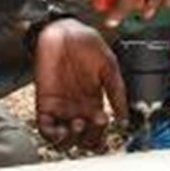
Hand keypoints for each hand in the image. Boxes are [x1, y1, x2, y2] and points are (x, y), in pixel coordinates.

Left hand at [32, 18, 123, 150]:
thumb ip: (117, 91)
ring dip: (71, 140)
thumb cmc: (85, 43)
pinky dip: (53, 135)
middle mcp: (77, 108)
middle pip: (81, 140)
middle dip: (88, 140)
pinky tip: (62, 128)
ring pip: (63, 139)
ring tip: (78, 123)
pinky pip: (45, 128)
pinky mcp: (44, 102)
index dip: (102, 136)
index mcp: (94, 102)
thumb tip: (124, 117)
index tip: (109, 126)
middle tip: (95, 124)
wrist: (63, 30)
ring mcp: (60, 107)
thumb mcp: (109, 66)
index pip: (97, 131)